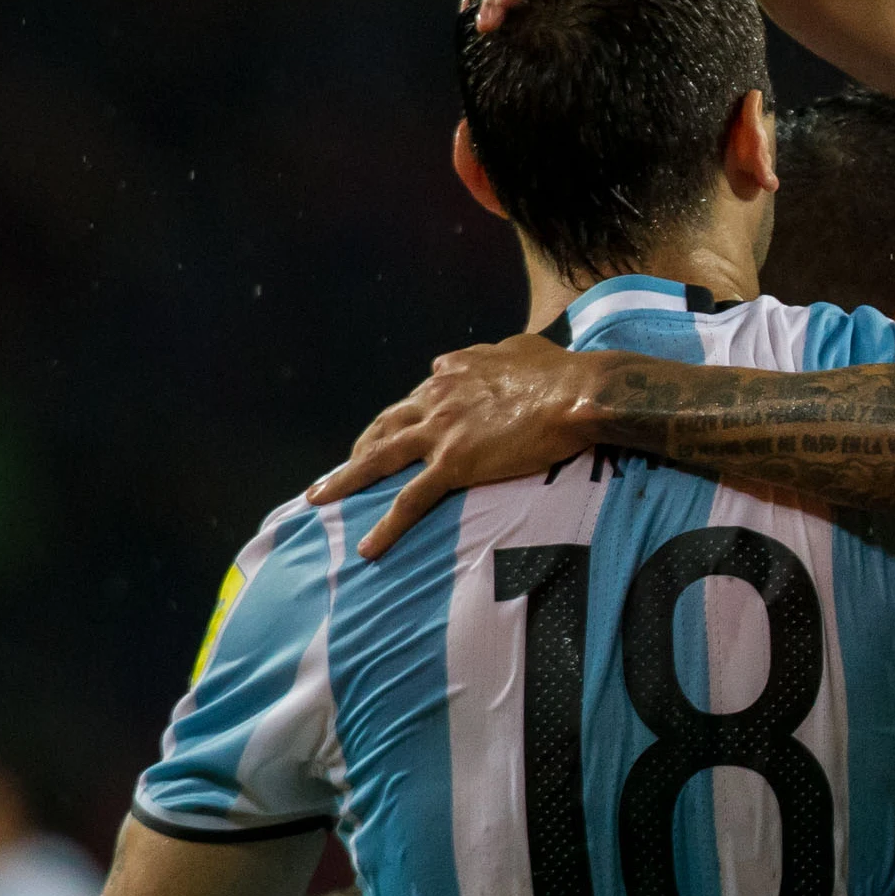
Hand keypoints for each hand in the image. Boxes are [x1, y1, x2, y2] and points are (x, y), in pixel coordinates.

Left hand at [306, 335, 616, 556]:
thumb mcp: (519, 348)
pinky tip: (369, 547)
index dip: (409, 414)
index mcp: (453, 372)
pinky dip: (386, 525)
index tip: (407, 426)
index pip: (420, 395)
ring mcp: (440, 432)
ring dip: (345, 480)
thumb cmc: (560, 371)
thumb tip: (485, 357)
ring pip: (379, 459)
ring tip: (319, 499)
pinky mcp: (453, 464)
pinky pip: (410, 500)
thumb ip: (493, 355)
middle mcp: (435, 398)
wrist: (574, 393)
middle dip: (360, 446)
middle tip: (345, 466)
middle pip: (385, 425)